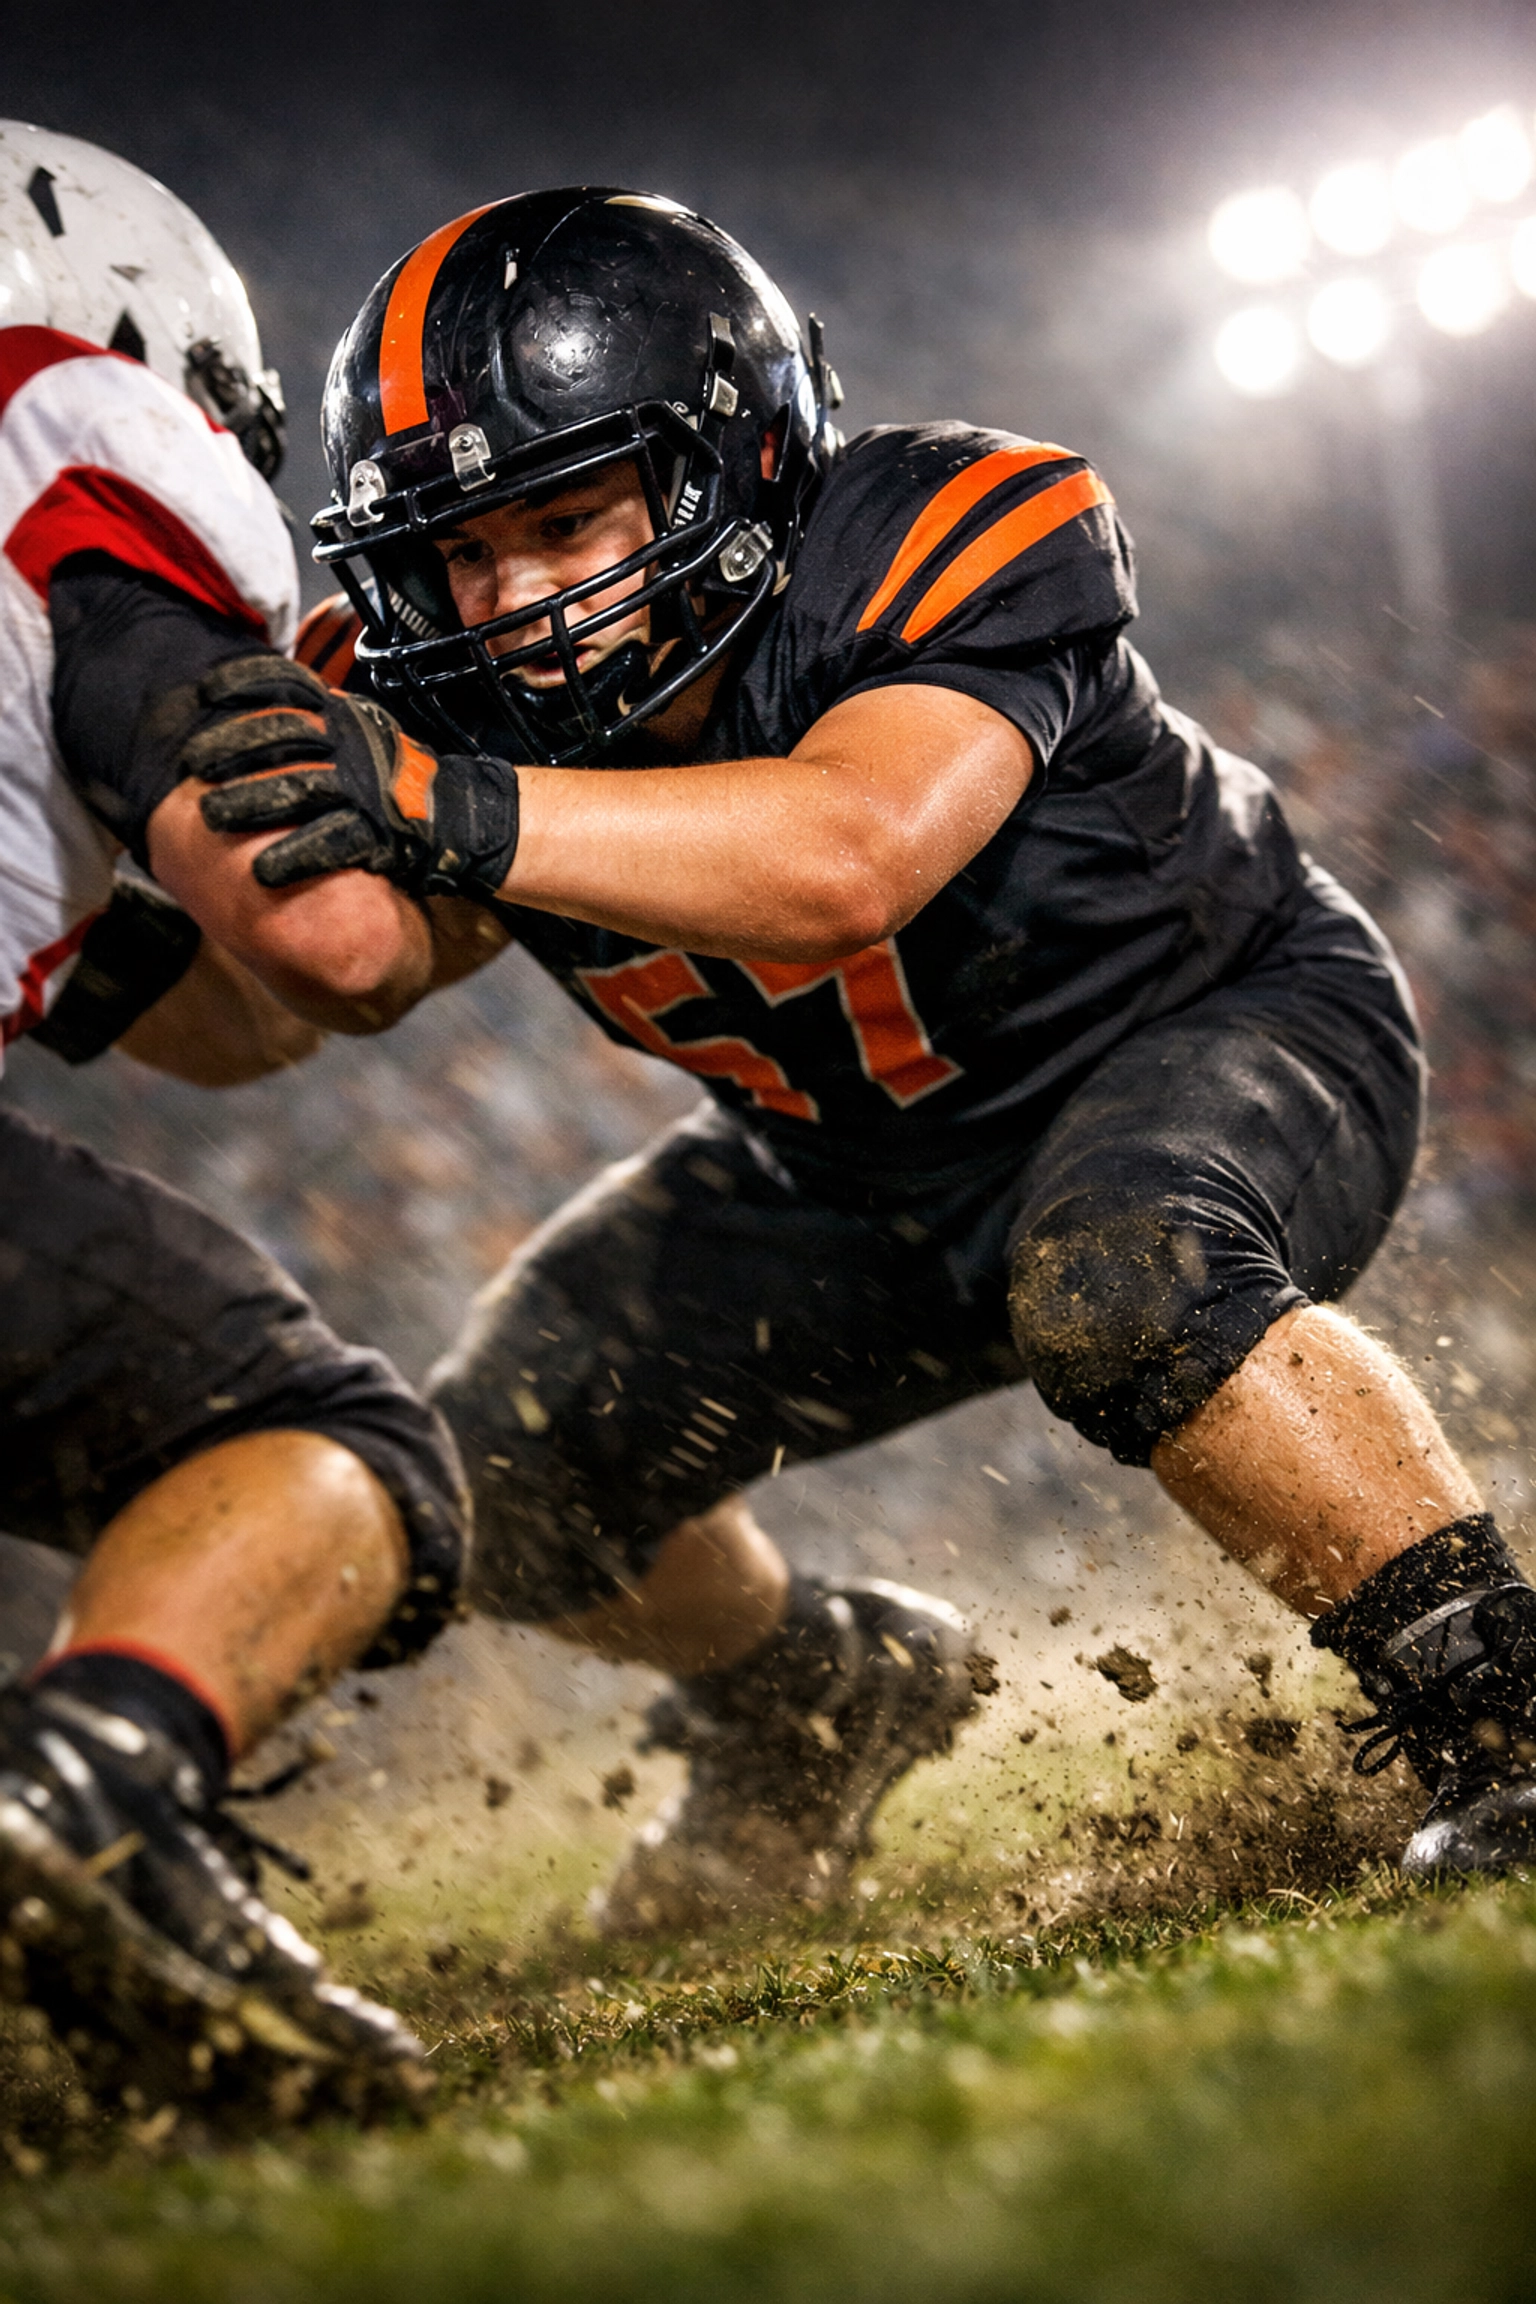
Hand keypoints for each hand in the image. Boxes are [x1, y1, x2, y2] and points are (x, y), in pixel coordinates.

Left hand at [186, 657, 518, 901]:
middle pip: (285, 734)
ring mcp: (368, 786)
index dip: (248, 682)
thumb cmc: (393, 778)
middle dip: (232, 746)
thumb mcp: (356, 733)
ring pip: (301, 787)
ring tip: (210, 815)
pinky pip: (333, 842)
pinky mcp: (381, 831)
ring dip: (250, 802)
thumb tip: (253, 708)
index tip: (207, 689)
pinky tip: (262, 871)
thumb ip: (314, 719)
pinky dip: (296, 856)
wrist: (457, 815)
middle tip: (191, 762)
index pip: (293, 682)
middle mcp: (354, 742)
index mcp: (345, 715)